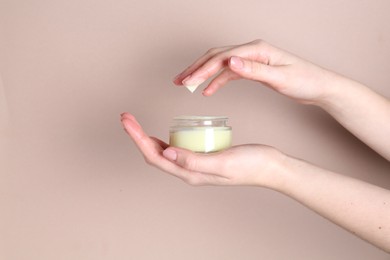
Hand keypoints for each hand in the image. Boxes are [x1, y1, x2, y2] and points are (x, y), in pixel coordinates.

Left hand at [120, 112, 285, 186]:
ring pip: (163, 152)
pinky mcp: (202, 157)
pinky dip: (164, 139)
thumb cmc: (250, 164)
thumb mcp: (222, 162)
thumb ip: (194, 160)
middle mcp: (189, 171)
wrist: (270, 167)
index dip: (138, 139)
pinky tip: (164, 131)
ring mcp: (195, 165)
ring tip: (136, 123)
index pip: (155, 156)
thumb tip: (166, 153)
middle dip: (137, 136)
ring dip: (146, 138)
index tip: (127, 121)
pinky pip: (176, 149)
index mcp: (190, 173)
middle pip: (154, 154)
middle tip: (126, 117)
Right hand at [174, 39, 337, 104]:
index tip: (187, 81)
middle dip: (195, 68)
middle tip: (178, 81)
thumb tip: (230, 62)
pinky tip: (208, 90)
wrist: (318, 86)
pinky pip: (228, 73)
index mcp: (256, 50)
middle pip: (215, 56)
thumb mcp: (279, 78)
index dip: (202, 69)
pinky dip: (216, 81)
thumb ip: (253, 70)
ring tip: (185, 84)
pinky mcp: (253, 68)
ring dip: (202, 74)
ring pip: (219, 63)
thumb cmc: (303, 80)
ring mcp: (251, 59)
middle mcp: (251, 51)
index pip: (221, 58)